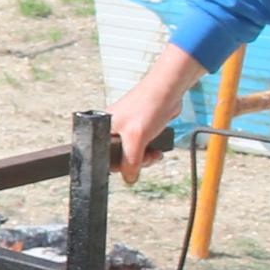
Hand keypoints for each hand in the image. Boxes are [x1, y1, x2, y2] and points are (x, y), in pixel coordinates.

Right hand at [108, 47, 205, 183]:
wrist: (168, 90)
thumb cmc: (147, 107)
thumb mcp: (136, 139)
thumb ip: (130, 162)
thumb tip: (129, 179)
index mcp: (100, 129)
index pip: (102, 158)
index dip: (117, 166)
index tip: (130, 167)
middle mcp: (111, 129)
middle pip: (118, 158)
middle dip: (135, 162)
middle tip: (146, 158)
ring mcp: (125, 129)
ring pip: (131, 155)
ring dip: (145, 158)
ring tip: (154, 153)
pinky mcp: (139, 129)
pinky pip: (141, 148)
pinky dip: (149, 151)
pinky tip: (156, 149)